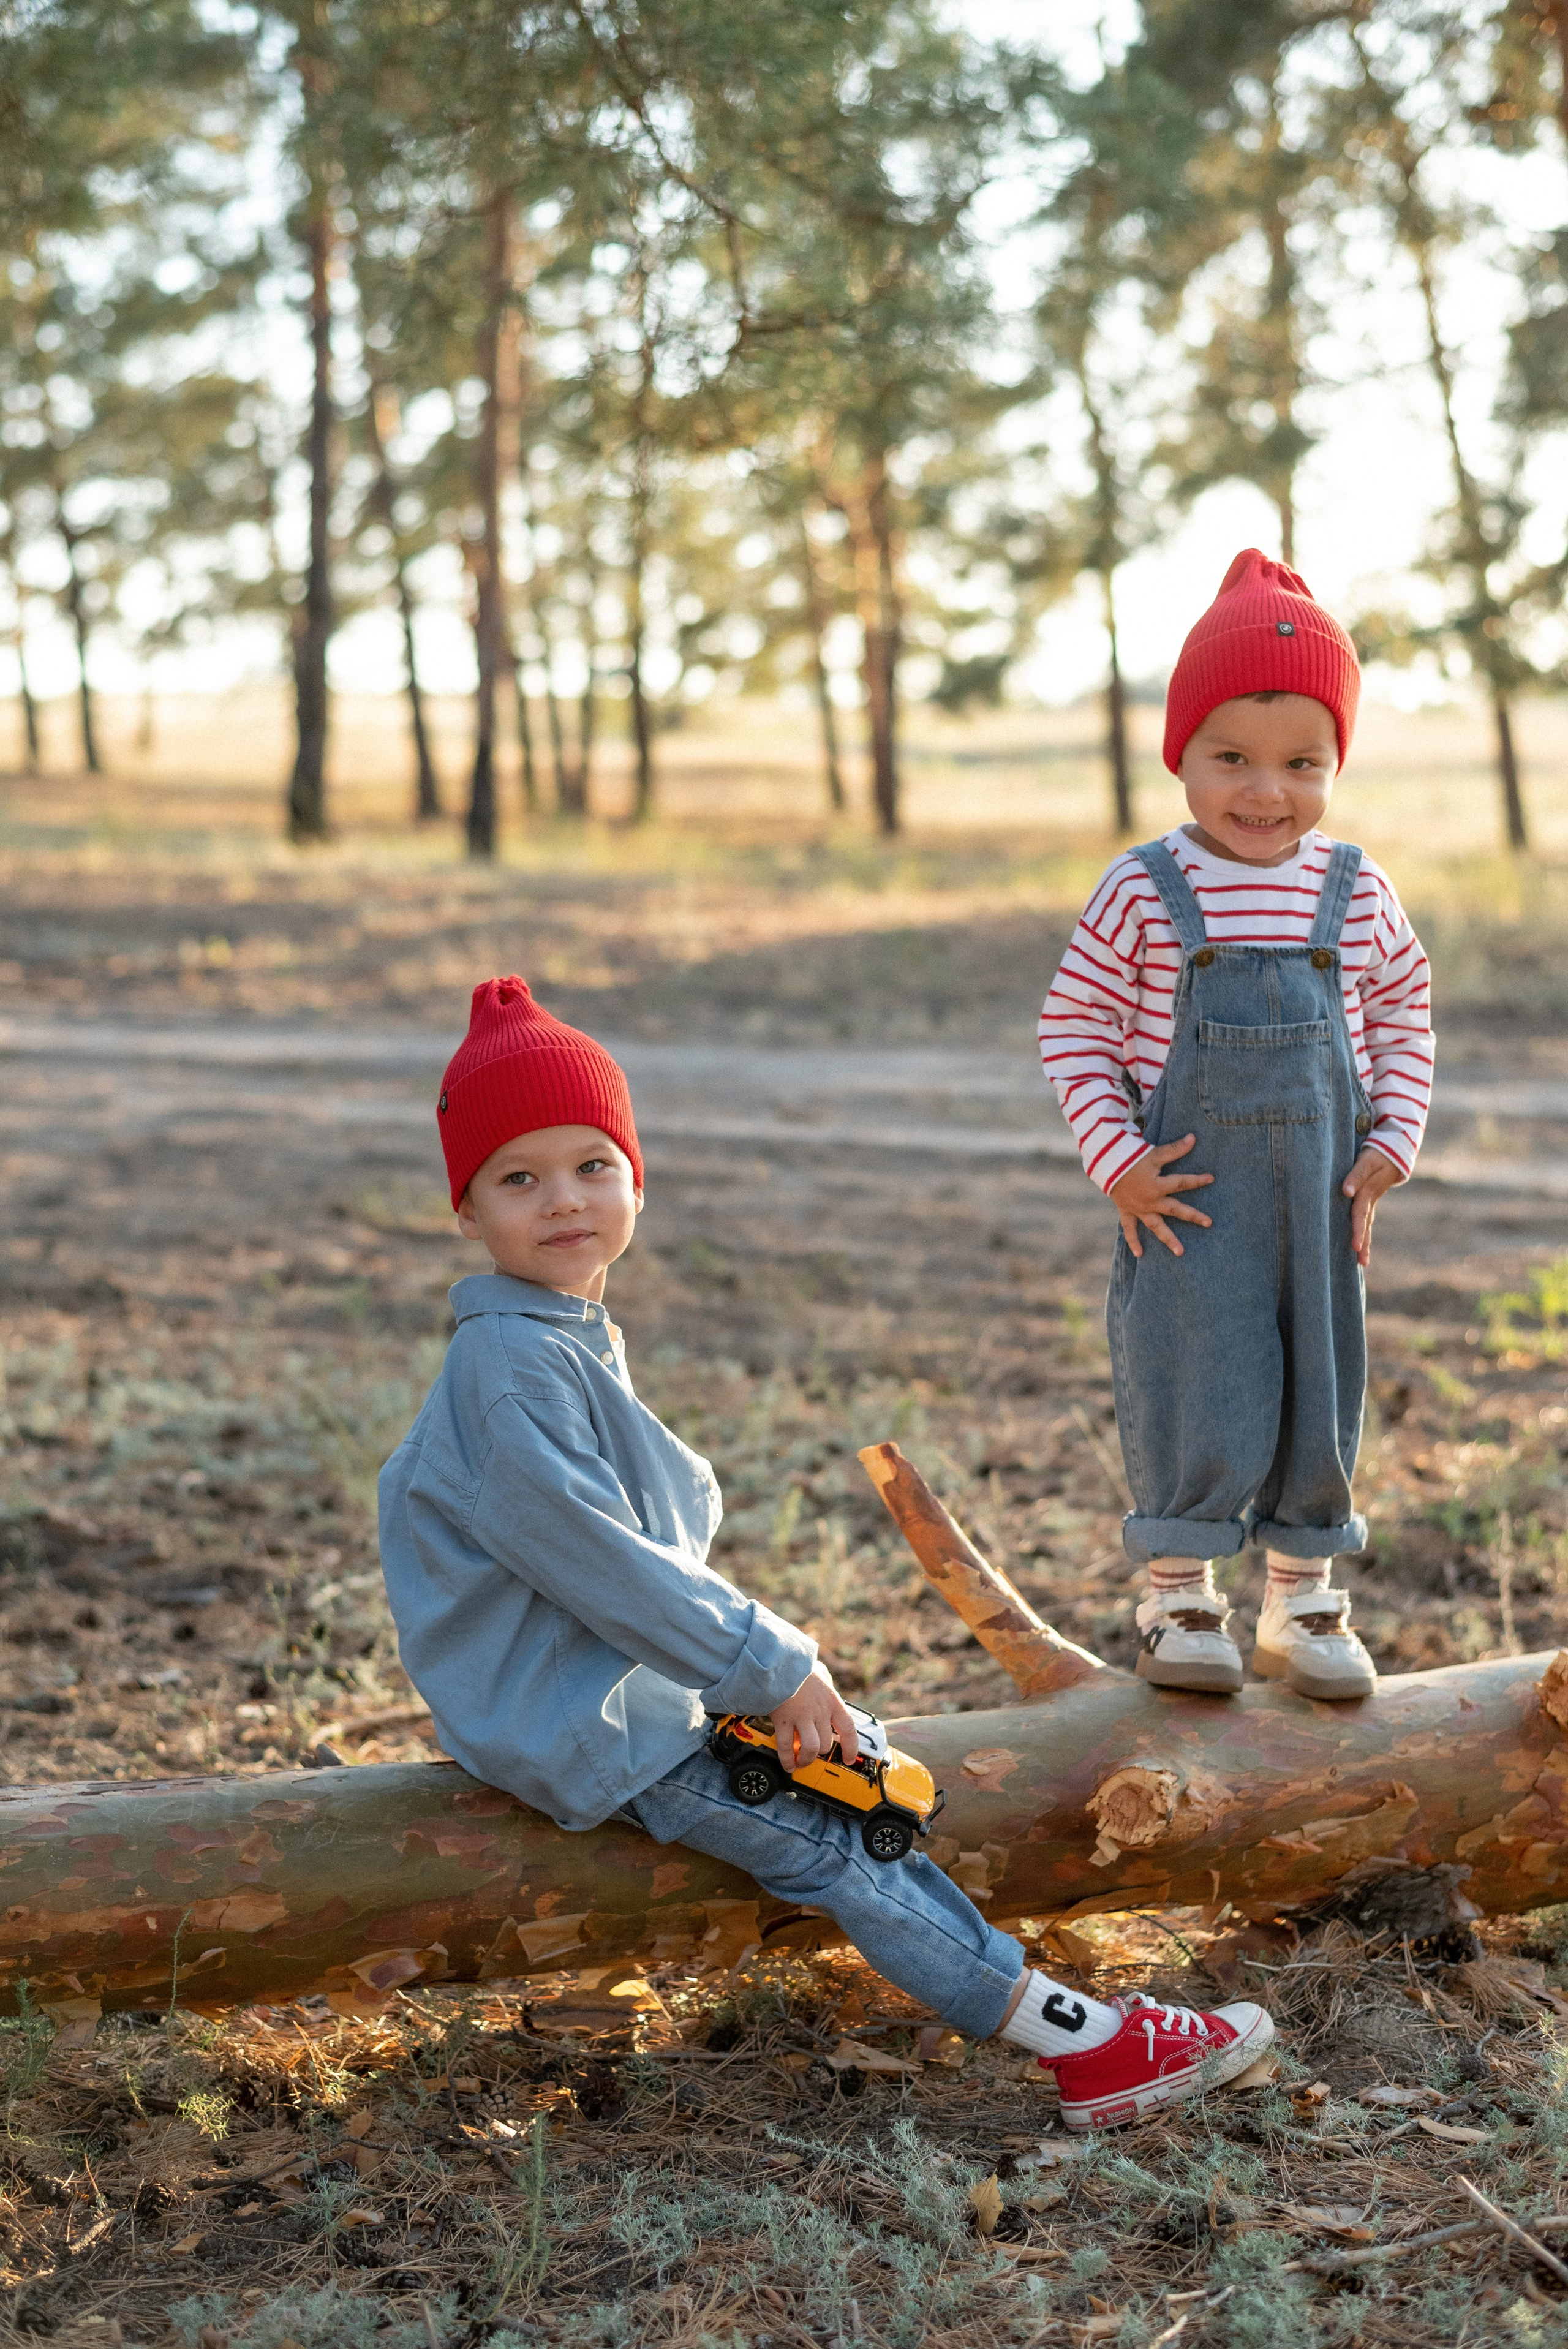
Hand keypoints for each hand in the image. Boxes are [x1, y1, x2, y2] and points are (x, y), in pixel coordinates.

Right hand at [770, 1661, 857, 1772]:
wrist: (779, 1657)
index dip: (851, 1748)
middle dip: (820, 1753)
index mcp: (831, 1700)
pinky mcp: (782, 1719)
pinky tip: (787, 1763)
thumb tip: (827, 1682)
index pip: (848, 1729)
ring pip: (810, 1749)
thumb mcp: (819, 1671)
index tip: (849, 1759)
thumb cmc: (798, 1663)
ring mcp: (801, 1716)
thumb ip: (825, 1680)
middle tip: (812, 1755)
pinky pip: (786, 1746)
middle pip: (826, 1743)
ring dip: (806, 1759)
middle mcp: (819, 1711)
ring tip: (800, 1762)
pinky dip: (787, 1759)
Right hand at [1107, 1134, 1213, 1258]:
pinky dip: (1133, 1241)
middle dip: (1192, 1216)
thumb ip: (1174, 1149)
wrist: (1105, 1164)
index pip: (1183, 1183)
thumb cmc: (1130, 1157)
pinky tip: (1140, 1255)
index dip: (1197, 1180)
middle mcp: (1151, 1201)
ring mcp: (1139, 1209)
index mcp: (1158, 1186)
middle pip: (1175, 1210)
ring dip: (1168, 1239)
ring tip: (1180, 1252)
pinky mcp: (1127, 1211)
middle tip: (1208, 1223)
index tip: (1211, 1179)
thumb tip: (1193, 1138)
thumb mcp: (1153, 1153)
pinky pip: (1130, 1229)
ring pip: (1156, 1226)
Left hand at [1342, 1145, 1401, 1267]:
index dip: (1357, 1229)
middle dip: (1364, 1243)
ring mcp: (1372, 1200)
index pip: (1360, 1214)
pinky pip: (1367, 1219)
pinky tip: (1361, 1245)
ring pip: (1368, 1224)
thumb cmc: (1376, 1155)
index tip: (1356, 1246)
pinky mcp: (1370, 1200)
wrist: (1392, 1151)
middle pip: (1365, 1224)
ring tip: (1364, 1262)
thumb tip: (1347, 1192)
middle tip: (1363, 1262)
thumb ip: (1356, 1175)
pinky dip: (1365, 1232)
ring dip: (1366, 1242)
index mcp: (1368, 1192)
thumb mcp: (1366, 1162)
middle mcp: (1371, 1199)